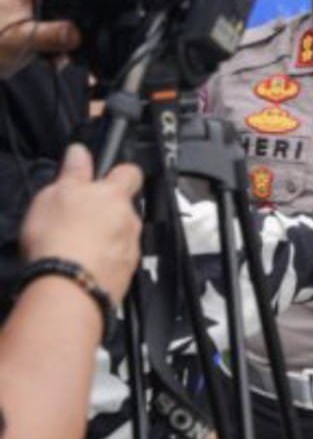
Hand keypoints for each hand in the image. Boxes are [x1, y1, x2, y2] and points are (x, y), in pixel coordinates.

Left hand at [0, 0, 77, 76]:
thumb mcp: (20, 38)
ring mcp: (36, 7)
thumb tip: (76, 33)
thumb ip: (50, 35)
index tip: (93, 17)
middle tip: (72, 46)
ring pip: (68, 18)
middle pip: (72, 0)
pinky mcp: (37, 22)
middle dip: (76, 25)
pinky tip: (55, 58)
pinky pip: (60, 30)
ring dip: (68, 39)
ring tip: (59, 56)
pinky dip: (60, 46)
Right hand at [20, 143, 144, 303]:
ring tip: (78, 244)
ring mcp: (132, 246)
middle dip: (108, 210)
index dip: (119, 172)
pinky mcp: (128, 272)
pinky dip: (107, 260)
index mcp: (114, 195)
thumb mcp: (55, 195)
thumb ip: (73, 172)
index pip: (130, 171)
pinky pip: (120, 259)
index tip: (105, 176)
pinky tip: (85, 264)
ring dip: (108, 236)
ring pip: (123, 233)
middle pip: (126, 207)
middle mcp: (131, 218)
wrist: (69, 286)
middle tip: (80, 217)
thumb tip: (80, 152)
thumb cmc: (59, 238)